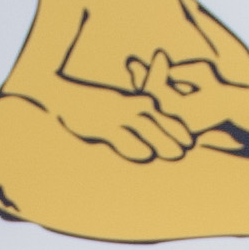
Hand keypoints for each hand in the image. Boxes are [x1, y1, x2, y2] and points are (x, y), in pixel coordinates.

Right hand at [62, 70, 197, 162]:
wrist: (58, 93)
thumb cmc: (85, 102)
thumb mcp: (109, 104)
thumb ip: (125, 113)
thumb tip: (137, 126)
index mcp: (127, 102)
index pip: (157, 112)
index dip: (174, 124)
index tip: (190, 138)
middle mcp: (125, 107)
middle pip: (155, 120)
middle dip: (173, 132)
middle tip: (190, 147)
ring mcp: (114, 116)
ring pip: (143, 127)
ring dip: (161, 140)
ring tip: (177, 154)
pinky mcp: (100, 126)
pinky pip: (120, 137)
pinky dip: (133, 145)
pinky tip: (146, 156)